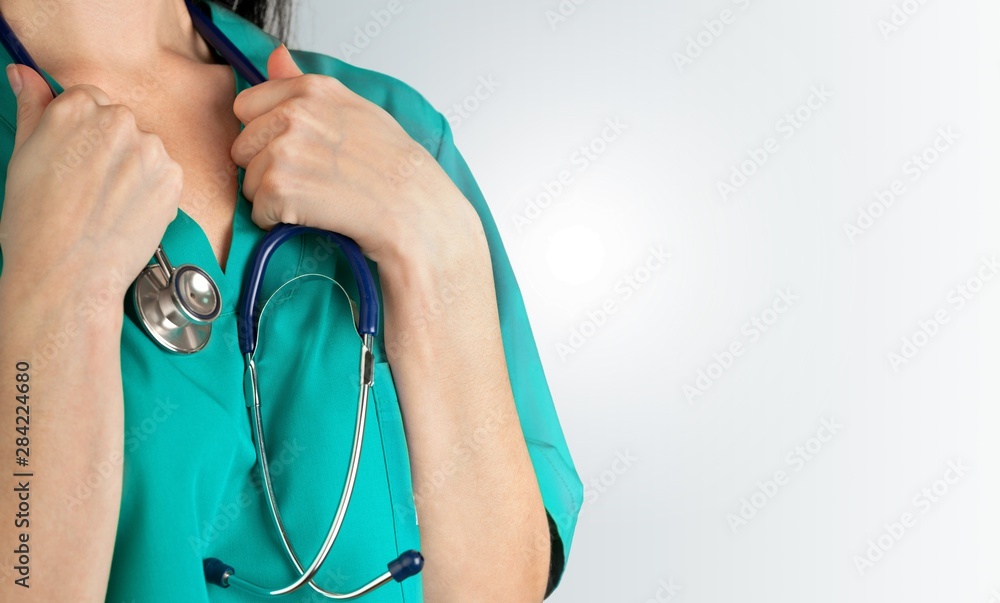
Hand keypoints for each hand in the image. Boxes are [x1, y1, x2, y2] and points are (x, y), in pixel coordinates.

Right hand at [0, 65, 181, 298]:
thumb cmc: (38, 223)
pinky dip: (150, 189)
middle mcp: (118, 121)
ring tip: (106, 203)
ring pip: (143, 148)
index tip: (75, 156)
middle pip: (118, 123)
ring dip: (131, 168)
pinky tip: (127, 211)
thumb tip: (25, 76)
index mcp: (77, 108)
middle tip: (87, 186)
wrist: (69, 272)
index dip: (81, 133)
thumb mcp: (23, 156)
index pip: (89, 99)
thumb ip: (33, 108)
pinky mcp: (172, 177)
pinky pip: (163, 174)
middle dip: (107, 148)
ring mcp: (150, 150)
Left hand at [230, 45, 480, 266]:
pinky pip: (258, 210)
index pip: (248, 106)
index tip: (297, 151)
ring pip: (248, 181)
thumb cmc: (393, 167)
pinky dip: (280, 222)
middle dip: (266, 167)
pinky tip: (314, 216)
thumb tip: (274, 57)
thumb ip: (304, 84)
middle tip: (311, 180)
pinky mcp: (280, 187)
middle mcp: (295, 113)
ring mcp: (285, 149)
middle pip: (243, 146)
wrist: (415, 209)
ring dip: (274, 198)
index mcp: (313, 90)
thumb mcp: (354, 110)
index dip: (267, 135)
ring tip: (317, 199)